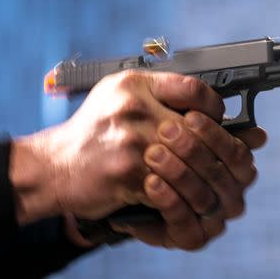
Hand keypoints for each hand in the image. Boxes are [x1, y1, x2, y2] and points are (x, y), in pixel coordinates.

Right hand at [10, 69, 224, 224]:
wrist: (54, 165)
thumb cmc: (93, 130)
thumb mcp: (119, 96)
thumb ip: (161, 94)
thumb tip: (209, 107)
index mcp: (135, 84)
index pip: (193, 88)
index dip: (213, 106)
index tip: (217, 119)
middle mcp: (134, 108)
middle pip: (197, 127)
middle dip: (216, 146)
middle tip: (226, 157)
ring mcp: (131, 142)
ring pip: (189, 159)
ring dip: (205, 175)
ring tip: (212, 181)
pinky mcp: (128, 174)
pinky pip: (171, 185)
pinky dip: (184, 194)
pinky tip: (189, 195)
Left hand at [111, 123, 266, 250]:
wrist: (112, 177)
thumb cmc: (149, 144)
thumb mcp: (168, 116)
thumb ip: (198, 111)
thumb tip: (241, 117)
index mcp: (235, 164)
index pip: (238, 151)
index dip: (216, 134)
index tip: (191, 116)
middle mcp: (230, 191)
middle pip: (223, 174)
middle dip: (194, 150)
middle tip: (166, 130)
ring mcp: (213, 217)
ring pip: (205, 198)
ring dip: (180, 174)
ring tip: (153, 154)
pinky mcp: (192, 236)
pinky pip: (187, 225)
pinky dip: (170, 202)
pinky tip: (151, 183)